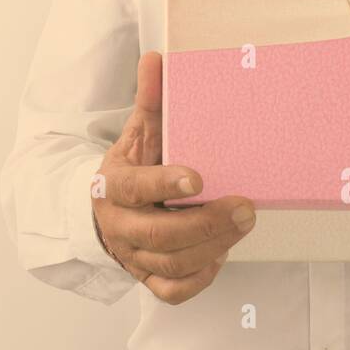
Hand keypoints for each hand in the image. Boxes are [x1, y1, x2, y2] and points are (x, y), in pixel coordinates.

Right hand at [92, 51, 256, 304]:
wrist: (104, 212)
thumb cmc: (131, 167)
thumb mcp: (138, 132)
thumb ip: (150, 100)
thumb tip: (156, 58)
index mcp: (112, 185)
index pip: (134, 188)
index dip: (164, 184)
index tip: (199, 177)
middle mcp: (120, 226)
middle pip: (160, 235)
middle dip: (206, 223)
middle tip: (245, 207)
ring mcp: (133, 256)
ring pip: (171, 263)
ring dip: (212, 246)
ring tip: (244, 222)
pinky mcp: (146, 278)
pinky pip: (172, 290)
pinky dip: (199, 277)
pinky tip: (219, 255)